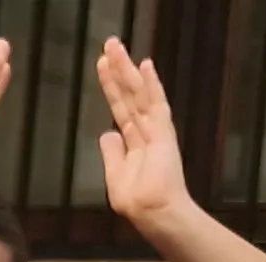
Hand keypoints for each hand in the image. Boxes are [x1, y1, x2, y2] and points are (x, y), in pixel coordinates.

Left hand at [94, 41, 197, 233]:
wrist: (156, 215)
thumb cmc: (138, 202)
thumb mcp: (115, 177)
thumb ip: (112, 155)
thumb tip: (107, 134)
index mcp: (134, 141)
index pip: (120, 107)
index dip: (111, 86)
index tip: (102, 65)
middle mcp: (146, 130)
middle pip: (129, 93)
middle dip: (119, 69)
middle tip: (109, 43)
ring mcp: (156, 130)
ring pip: (139, 93)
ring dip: (127, 69)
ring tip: (116, 46)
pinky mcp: (163, 134)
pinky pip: (156, 104)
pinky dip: (151, 84)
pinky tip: (145, 64)